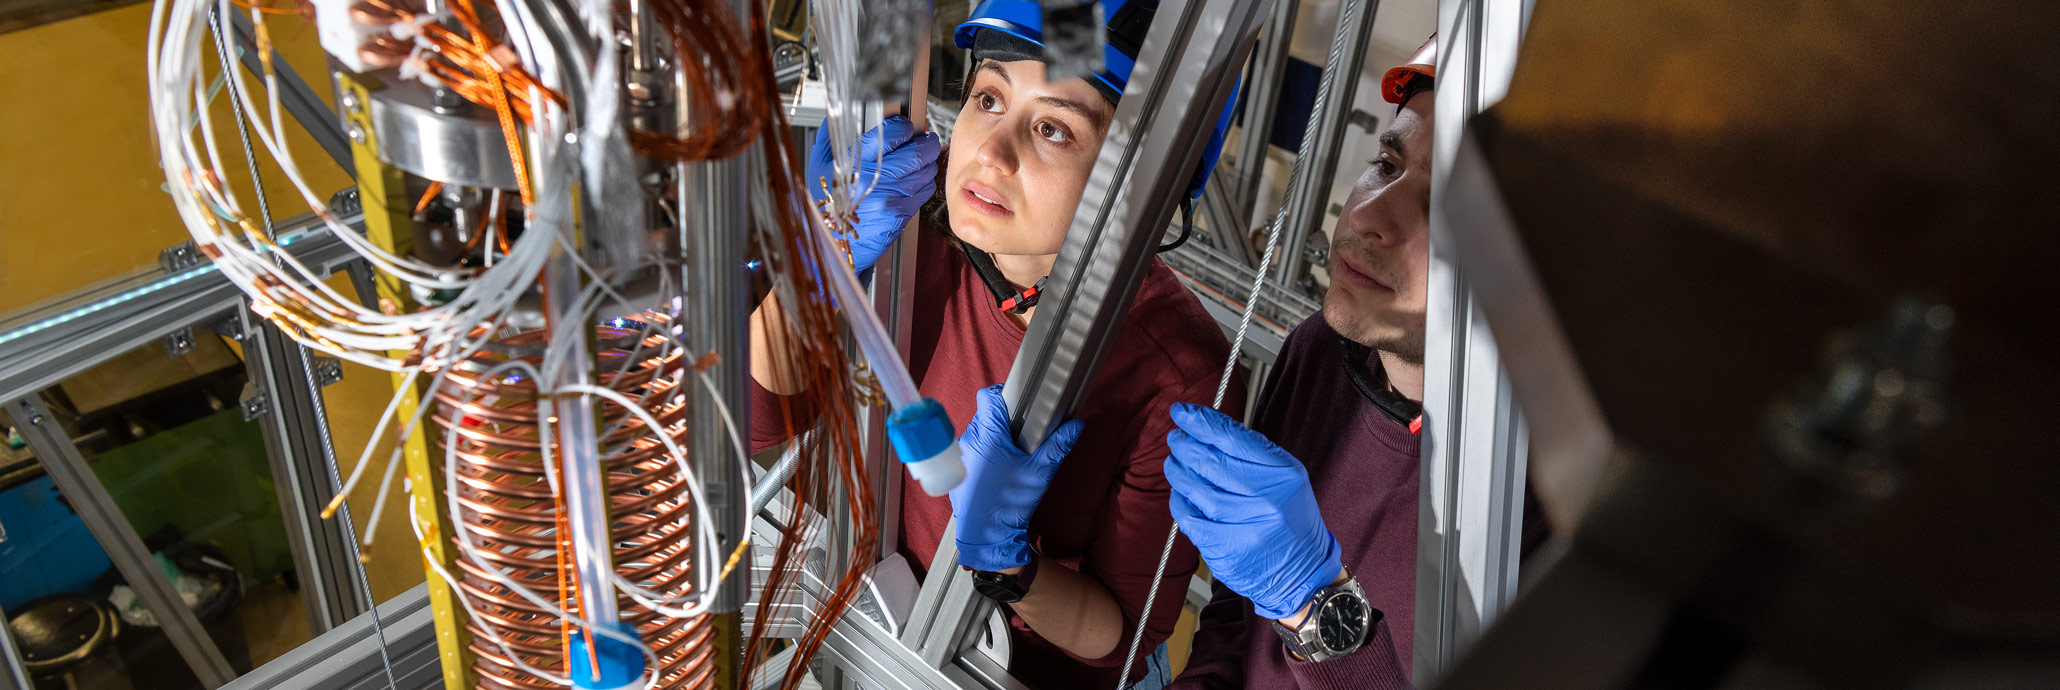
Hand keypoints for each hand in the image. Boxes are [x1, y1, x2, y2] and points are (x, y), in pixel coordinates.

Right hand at [807, 116, 940, 271]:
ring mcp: (891, 199)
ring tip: (921, 157)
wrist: (832, 240)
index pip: (891, 134)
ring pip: (925, 171)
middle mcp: (875, 180)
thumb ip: (833, 133)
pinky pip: (924, 191)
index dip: (903, 126)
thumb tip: (845, 111)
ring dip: (927, 161)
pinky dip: (924, 181)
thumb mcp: (820, 161)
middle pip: (917, 152)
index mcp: (854, 162)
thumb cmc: (826, 201)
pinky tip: (915, 179)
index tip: (904, 126)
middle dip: (926, 141)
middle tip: (926, 138)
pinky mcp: (901, 214)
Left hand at [950, 385, 1083, 571]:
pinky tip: (997, 470)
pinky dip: (983, 453)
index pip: (988, 396)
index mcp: (988, 436)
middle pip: (985, 415)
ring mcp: (960, 456)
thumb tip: (1075, 426)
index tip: (1018, 404)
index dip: (1003, 394)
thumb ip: (1057, 446)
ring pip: (977, 433)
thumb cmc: (1010, 504)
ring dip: (993, 438)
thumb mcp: (1039, 473)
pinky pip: (970, 450)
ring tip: (1011, 455)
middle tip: (1022, 435)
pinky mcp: (957, 469)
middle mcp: (969, 441)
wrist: (986, 536)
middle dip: (1003, 420)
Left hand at [1164, 402, 1341, 620]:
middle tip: (1176, 438)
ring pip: (1198, 490)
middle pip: (1211, 462)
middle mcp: (1267, 500)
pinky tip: (1180, 493)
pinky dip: (1180, 502)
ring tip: (1174, 462)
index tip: (1182, 412)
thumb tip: (1208, 426)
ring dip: (1179, 471)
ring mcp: (1246, 528)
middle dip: (1186, 445)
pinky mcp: (1227, 551)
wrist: (1302, 573)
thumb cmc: (1291, 520)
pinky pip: (1191, 519)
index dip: (1201, 422)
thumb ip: (1253, 452)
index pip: (1233, 439)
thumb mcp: (1286, 478)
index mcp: (1283, 476)